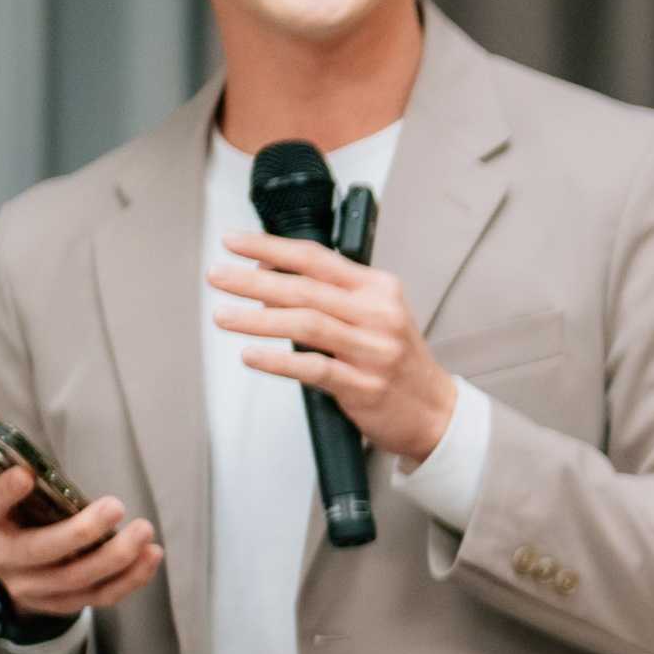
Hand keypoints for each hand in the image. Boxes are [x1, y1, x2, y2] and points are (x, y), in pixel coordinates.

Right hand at [0, 458, 159, 617]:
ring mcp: (37, 588)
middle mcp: (6, 560)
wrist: (16, 574)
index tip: (25, 474)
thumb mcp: (1, 481)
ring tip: (143, 530)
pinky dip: (130, 579)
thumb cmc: (17, 514)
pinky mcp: (66, 604)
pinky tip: (152, 555)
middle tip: (116, 506)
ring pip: (77, 578)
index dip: (3, 492)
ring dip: (115, 557)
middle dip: (80, 531)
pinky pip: (101, 596)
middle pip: (41, 551)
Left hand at [214, 231, 459, 463]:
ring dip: (258, 319)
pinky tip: (253, 355)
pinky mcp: (364, 386)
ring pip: (307, 324)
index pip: (317, 258)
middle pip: (306, 289)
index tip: (235, 243)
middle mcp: (379, 315)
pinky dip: (279, 361)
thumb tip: (267, 278)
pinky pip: (314, 369)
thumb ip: (327, 296)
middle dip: (253, 281)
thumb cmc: (397, 361)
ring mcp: (373, 351)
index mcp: (378, 290)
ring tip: (224, 316)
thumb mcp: (373, 315)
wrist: (434, 411)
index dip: (270, 247)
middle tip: (219, 277)